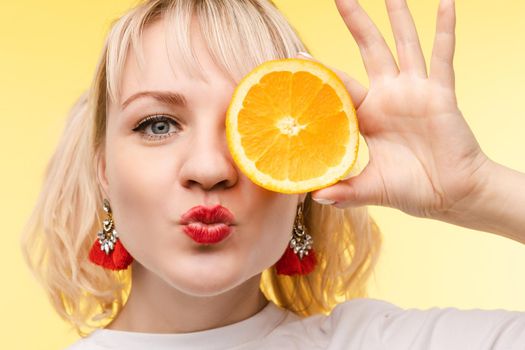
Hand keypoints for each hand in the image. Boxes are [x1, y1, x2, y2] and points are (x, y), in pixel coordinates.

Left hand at [311, 0, 490, 218]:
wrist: (450, 194)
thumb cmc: (409, 189)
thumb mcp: (371, 188)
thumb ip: (344, 191)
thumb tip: (314, 196)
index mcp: (366, 115)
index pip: (339, 87)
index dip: (321, 74)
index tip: (297, 57)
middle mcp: (388, 96)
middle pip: (369, 49)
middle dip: (356, 22)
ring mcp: (414, 91)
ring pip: (403, 43)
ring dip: (397, 15)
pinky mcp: (440, 93)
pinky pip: (443, 56)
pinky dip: (444, 30)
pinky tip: (444, 4)